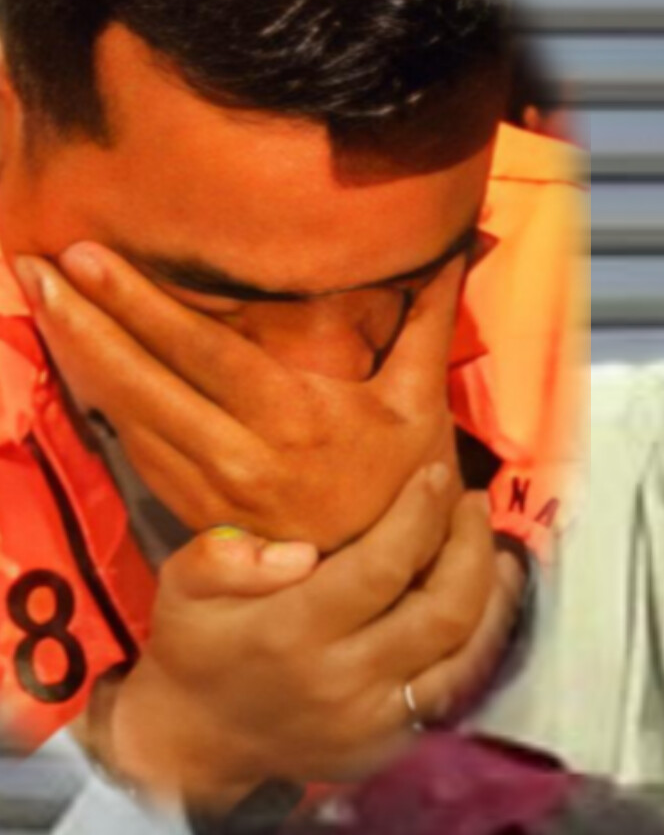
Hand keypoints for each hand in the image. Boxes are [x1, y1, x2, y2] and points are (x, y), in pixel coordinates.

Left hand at [13, 245, 464, 551]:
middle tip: (31, 266)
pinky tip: (78, 361)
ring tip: (39, 299)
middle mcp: (239, 456)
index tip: (86, 256)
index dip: (138, 303)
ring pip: (129, 414)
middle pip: (143, 381)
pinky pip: (138, 449)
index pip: (199, 350)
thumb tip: (451, 250)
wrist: (383, 583)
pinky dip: (103, 401)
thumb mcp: (420, 407)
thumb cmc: (402, 487)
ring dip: (78, 355)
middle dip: (81, 320)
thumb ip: (425, 326)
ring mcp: (211, 489)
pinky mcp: (196, 512)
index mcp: (291, 419)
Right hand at [95, 464, 522, 811]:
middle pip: (442, 609)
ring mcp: (378, 719)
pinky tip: (487, 606)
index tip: (437, 475)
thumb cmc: (197, 652)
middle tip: (473, 505)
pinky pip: (458, 689)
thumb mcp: (182, 589)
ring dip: (492, 597)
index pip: (381, 566)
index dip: (421, 515)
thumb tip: (302, 551)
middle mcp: (345, 679)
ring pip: (465, 654)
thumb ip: (227, 557)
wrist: (200, 744)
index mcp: (292, 633)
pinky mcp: (395, 743)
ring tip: (496, 551)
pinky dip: (481, 643)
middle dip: (470, 548)